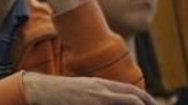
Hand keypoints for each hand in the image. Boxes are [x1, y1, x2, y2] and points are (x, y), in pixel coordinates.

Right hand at [23, 72, 156, 104]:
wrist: (39, 89)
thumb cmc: (60, 92)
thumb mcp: (83, 89)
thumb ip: (99, 93)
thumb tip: (112, 98)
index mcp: (101, 85)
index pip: (132, 92)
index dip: (147, 100)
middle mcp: (102, 90)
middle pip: (135, 98)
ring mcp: (96, 98)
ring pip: (128, 101)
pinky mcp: (88, 103)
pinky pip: (111, 104)